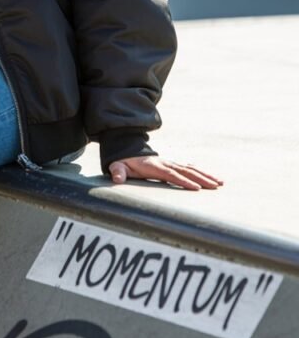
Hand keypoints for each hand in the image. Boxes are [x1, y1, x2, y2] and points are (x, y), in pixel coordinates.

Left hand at [108, 155, 222, 190]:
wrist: (127, 149)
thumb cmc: (123, 162)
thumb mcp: (118, 166)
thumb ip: (118, 172)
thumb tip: (117, 178)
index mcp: (154, 166)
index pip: (171, 174)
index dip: (183, 181)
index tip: (197, 188)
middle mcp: (165, 163)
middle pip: (186, 171)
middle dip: (202, 179)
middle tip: (216, 186)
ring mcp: (170, 162)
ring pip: (191, 168)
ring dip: (205, 175)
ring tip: (220, 182)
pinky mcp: (173, 164)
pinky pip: (190, 167)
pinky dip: (201, 172)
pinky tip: (211, 177)